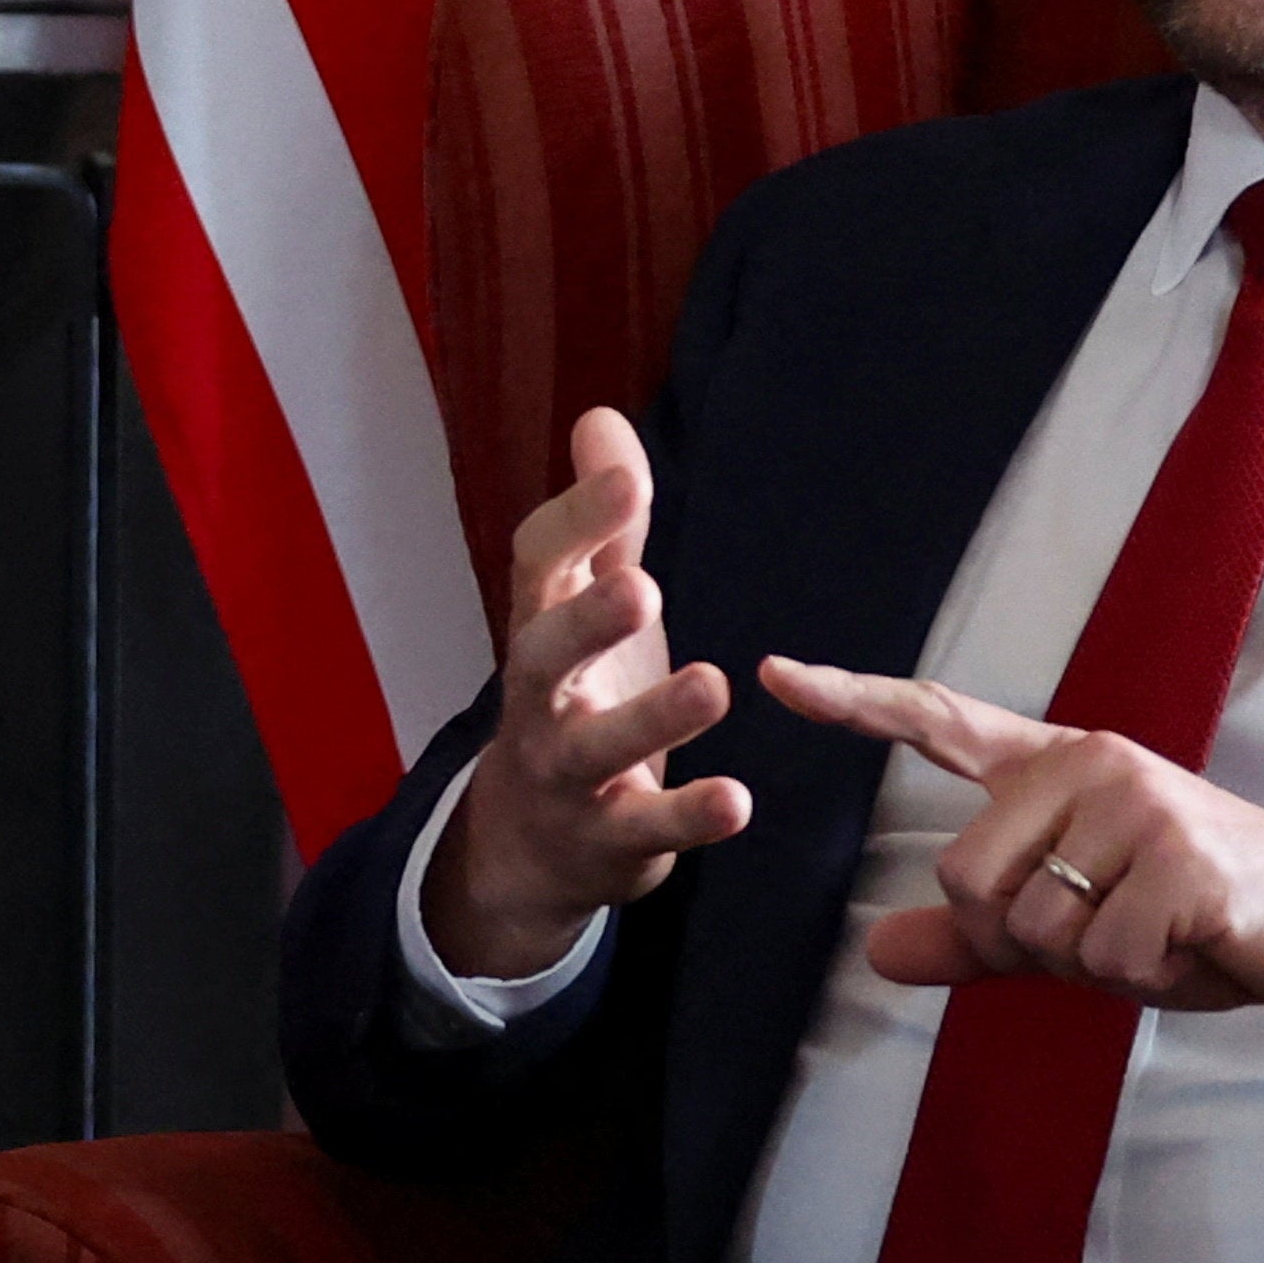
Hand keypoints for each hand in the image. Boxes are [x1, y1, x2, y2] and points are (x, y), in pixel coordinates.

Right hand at [418, 407, 751, 981]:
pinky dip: (688, 816)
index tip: (629, 480)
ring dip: (651, 719)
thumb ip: (602, 525)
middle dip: (587, 622)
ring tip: (713, 683)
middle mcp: (540, 699)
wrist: (527, 844)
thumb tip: (602, 417)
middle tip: (643, 589)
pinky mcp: (607, 839)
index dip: (578, 523)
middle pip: (543, 657)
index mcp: (539, 630)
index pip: (539, 567)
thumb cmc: (574, 701)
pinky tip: (736, 799)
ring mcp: (565, 773)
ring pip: (595, 748)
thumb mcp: (582, 609)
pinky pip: (644, 829)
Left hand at [754, 656, 1263, 1069]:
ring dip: (1093, 964)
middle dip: (1026, 940)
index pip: (939, 721)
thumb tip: (877, 953)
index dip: (852, 702)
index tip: (771, 673)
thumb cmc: (1200, 920)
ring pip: (1032, 928)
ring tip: (1162, 932)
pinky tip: (1197, 945)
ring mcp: (1140, 807)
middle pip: (966, 879)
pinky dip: (1145, 979)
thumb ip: (979, 942)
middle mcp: (1091, 766)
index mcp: (1058, 769)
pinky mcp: (1183, 864)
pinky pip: (1102, 959)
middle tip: (1114, 929)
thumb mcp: (1077, 934)